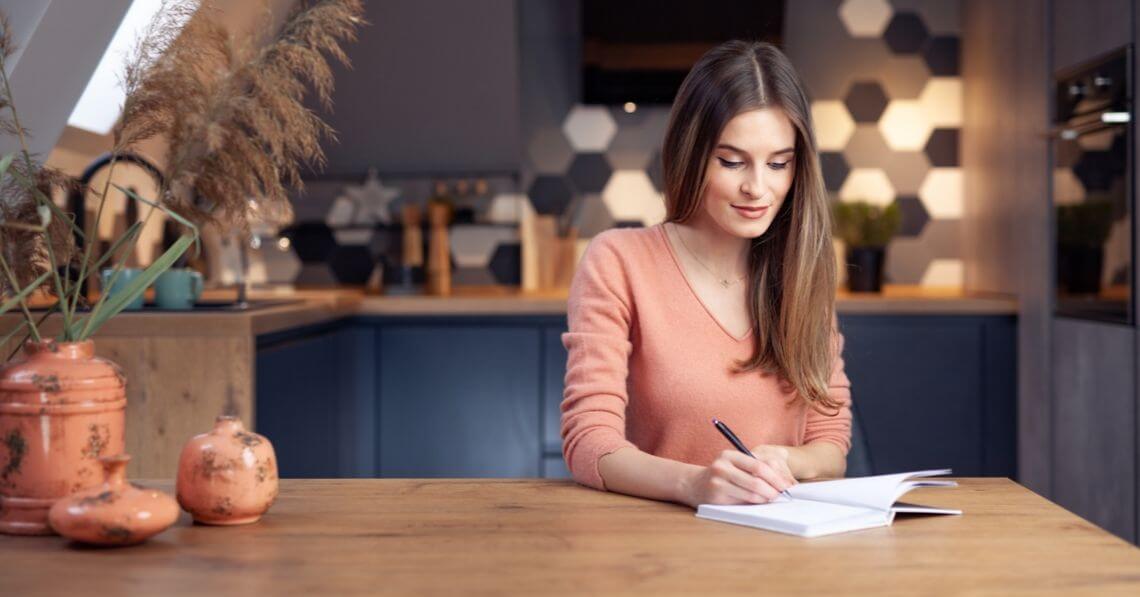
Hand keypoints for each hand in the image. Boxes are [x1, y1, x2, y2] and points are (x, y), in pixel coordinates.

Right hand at [681, 447, 797, 507]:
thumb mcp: (734, 465)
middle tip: (782, 495)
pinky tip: (759, 501)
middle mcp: (722, 467)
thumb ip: (753, 468)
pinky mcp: (716, 497)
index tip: (786, 485)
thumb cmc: (721, 475)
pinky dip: (755, 503)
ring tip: (772, 498)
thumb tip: (782, 481)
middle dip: (773, 489)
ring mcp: (718, 482)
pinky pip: (742, 501)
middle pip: (756, 480)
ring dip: (766, 498)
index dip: (775, 476)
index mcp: (729, 455)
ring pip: (751, 493)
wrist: (693, 484)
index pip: (759, 465)